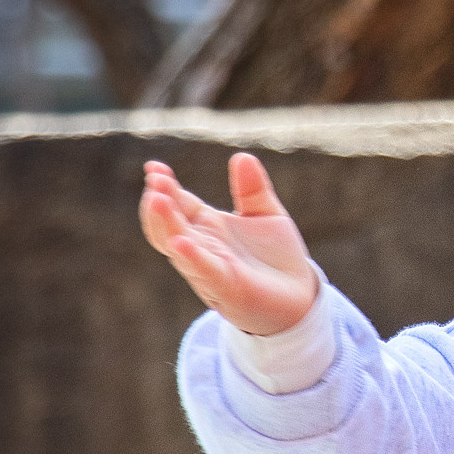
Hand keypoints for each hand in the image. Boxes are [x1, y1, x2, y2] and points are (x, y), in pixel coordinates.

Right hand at [139, 152, 319, 336]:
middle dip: (159, 204)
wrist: (300, 298)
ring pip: (179, 247)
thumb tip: (241, 156)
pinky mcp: (227, 287)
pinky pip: (204, 270)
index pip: (178, 204)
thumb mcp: (267, 214)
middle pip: (170, 224)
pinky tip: (180, 242)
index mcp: (208, 227)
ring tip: (156, 200)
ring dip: (166, 225)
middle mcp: (203, 247)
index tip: (154, 168)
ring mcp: (211, 268)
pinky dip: (191, 257)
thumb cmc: (276, 258)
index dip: (165, 186)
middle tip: (155, 180)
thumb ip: (252, 189)